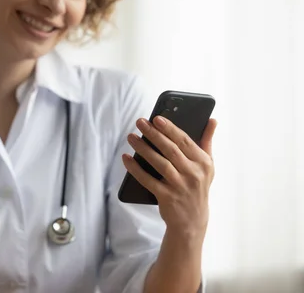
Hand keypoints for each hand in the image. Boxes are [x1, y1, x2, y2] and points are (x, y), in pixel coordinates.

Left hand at [122, 116, 217, 236]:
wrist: (192, 220)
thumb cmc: (197, 186)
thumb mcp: (207, 166)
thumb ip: (207, 141)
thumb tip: (212, 120)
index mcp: (203, 163)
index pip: (184, 141)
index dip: (170, 129)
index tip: (156, 118)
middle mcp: (194, 174)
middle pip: (170, 150)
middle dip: (153, 134)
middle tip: (140, 122)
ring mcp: (180, 186)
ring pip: (159, 163)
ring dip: (143, 148)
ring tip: (131, 137)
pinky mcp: (167, 197)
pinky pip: (148, 180)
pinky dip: (135, 169)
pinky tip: (126, 158)